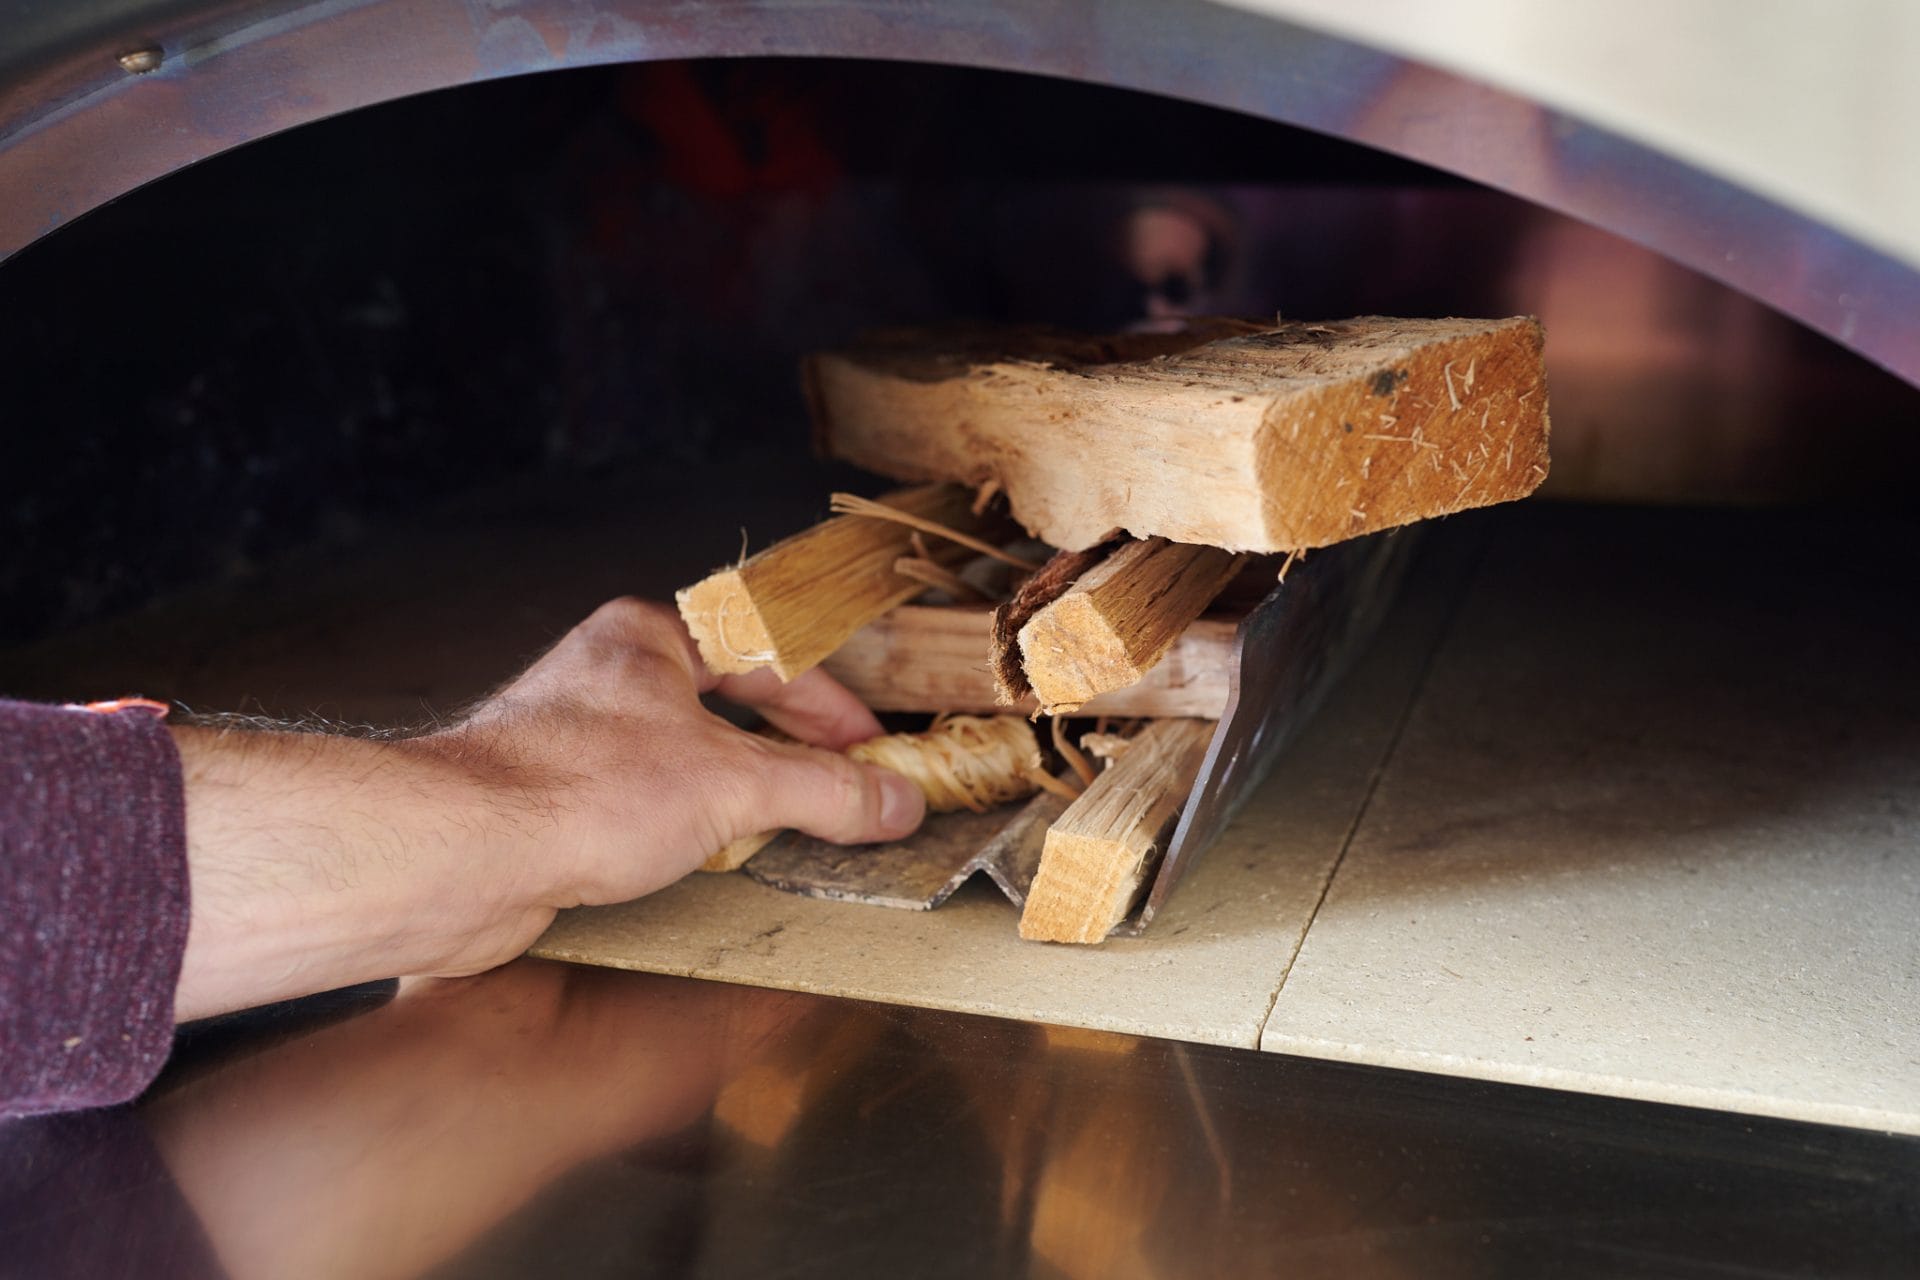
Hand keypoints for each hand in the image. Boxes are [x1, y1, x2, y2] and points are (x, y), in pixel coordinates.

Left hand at [172, 598, 924, 1019]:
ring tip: (788, 836)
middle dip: (791, 756)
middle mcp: (609, 679)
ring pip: (687, 763)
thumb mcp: (731, 783)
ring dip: (740, 800)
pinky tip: (711, 869)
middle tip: (845, 796)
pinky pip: (648, 811)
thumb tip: (893, 799)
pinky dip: (691, 837)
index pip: (767, 658)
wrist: (457, 857)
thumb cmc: (573, 791)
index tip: (873, 752)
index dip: (832, 708)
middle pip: (729, 709)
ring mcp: (577, 743)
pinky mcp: (554, 805)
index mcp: (649, 639)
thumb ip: (824, 790)